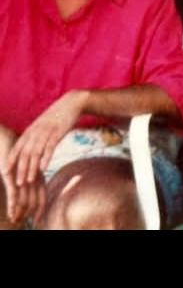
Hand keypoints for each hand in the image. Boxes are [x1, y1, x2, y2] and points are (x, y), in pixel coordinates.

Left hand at [2, 90, 85, 223]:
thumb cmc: (57, 117)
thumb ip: (35, 138)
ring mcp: (46, 132)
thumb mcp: (42, 126)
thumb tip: (31, 152)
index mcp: (30, 131)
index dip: (10, 160)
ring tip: (29, 180)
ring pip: (36, 152)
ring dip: (32, 168)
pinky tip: (44, 168)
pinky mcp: (58, 132)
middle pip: (25, 153)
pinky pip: (50, 147)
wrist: (71, 103)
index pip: (17, 148)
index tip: (4, 172)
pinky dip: (46, 158)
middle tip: (18, 184)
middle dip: (20, 169)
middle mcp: (35, 132)